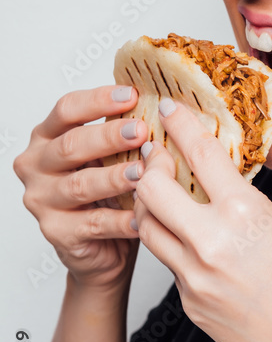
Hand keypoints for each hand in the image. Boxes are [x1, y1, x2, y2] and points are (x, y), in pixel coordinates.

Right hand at [13, 86, 148, 289]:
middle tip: (140, 131)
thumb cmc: (110, 192)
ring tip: (143, 172)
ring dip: (114, 177)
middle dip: (108, 136)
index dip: (98, 100)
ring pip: (80, 185)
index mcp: (47, 136)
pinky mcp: (56, 232)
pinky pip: (92, 223)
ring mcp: (42, 200)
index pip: (66, 109)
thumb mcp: (112, 155)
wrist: (104, 247)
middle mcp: (37, 165)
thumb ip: (124, 131)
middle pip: (70, 145)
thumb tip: (163, 102)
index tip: (132, 94)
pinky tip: (142, 214)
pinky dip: (121, 219)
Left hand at [133, 99, 271, 341]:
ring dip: (151, 205)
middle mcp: (211, 243)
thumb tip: (225, 187)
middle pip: (151, 188)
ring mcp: (194, 277)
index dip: (180, 124)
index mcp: (244, 214)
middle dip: (151, 165)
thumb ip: (249, 204)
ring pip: (147, 226)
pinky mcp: (188, 303)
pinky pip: (169, 262)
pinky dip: (175, 243)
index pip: (199, 153)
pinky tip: (192, 240)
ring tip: (165, 194)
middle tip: (158, 155)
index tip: (171, 108)